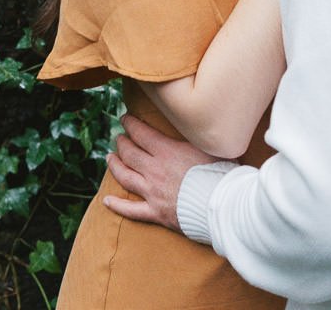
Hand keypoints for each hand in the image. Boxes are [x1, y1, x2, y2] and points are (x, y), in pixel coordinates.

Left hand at [102, 114, 216, 232]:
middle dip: (122, 143)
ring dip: (115, 166)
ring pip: (126, 177)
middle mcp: (155, 170)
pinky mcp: (156, 213)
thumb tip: (199, 122)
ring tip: (109, 158)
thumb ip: (199, 135)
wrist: (224, 206)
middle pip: (130, 153)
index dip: (131, 124)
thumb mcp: (211, 145)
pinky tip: (106, 201)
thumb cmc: (222, 173)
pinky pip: (131, 210)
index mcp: (168, 151)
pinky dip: (117, 206)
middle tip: (119, 138)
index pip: (141, 133)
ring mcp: (153, 192)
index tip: (125, 118)